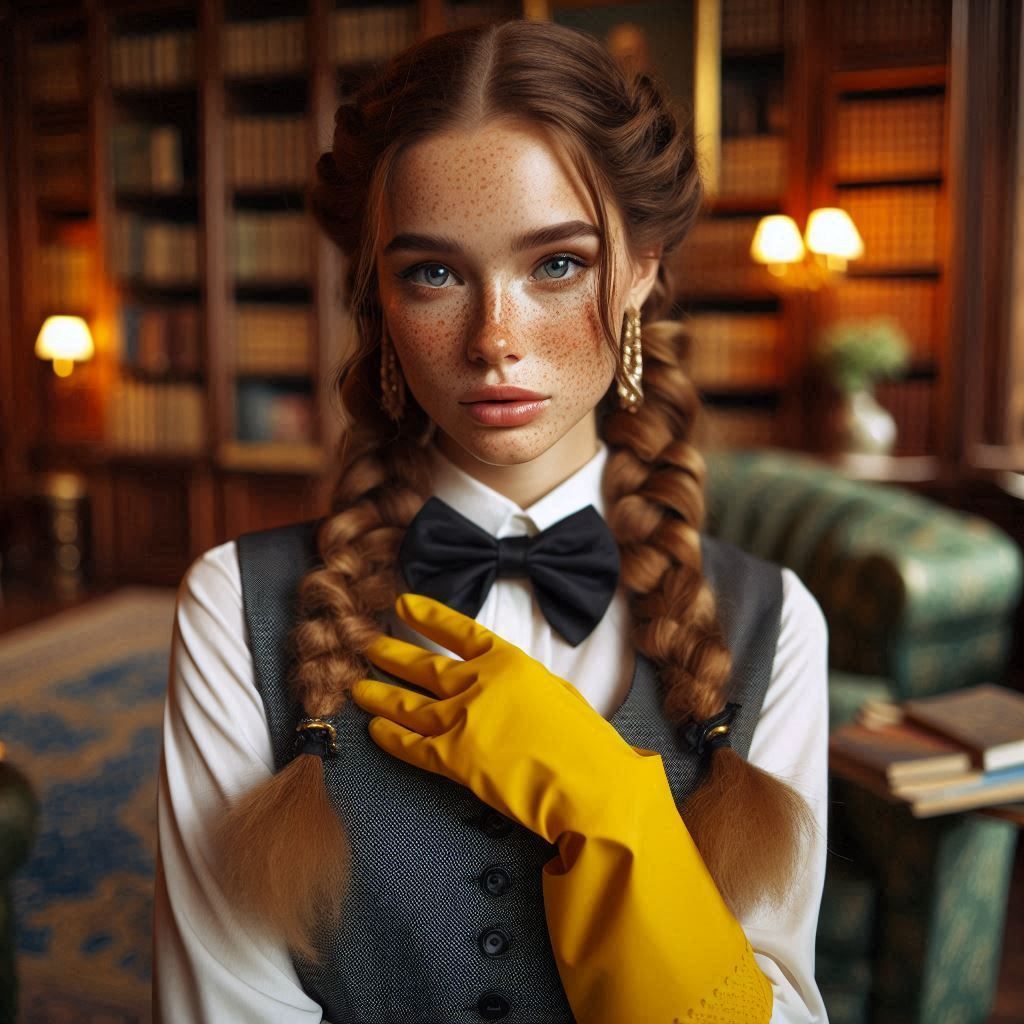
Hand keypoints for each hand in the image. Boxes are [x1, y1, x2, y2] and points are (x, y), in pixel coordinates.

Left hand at [350, 593, 654, 845]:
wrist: (588, 783)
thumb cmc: (585, 742)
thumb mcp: (558, 693)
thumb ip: (521, 684)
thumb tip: (501, 687)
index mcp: (508, 661)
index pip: (457, 630)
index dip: (428, 616)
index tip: (403, 605)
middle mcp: (478, 683)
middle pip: (422, 666)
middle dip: (391, 655)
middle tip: (367, 646)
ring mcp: (461, 719)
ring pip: (406, 704)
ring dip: (379, 694)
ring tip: (358, 687)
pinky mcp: (451, 758)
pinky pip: (410, 743)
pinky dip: (389, 736)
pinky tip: (374, 729)